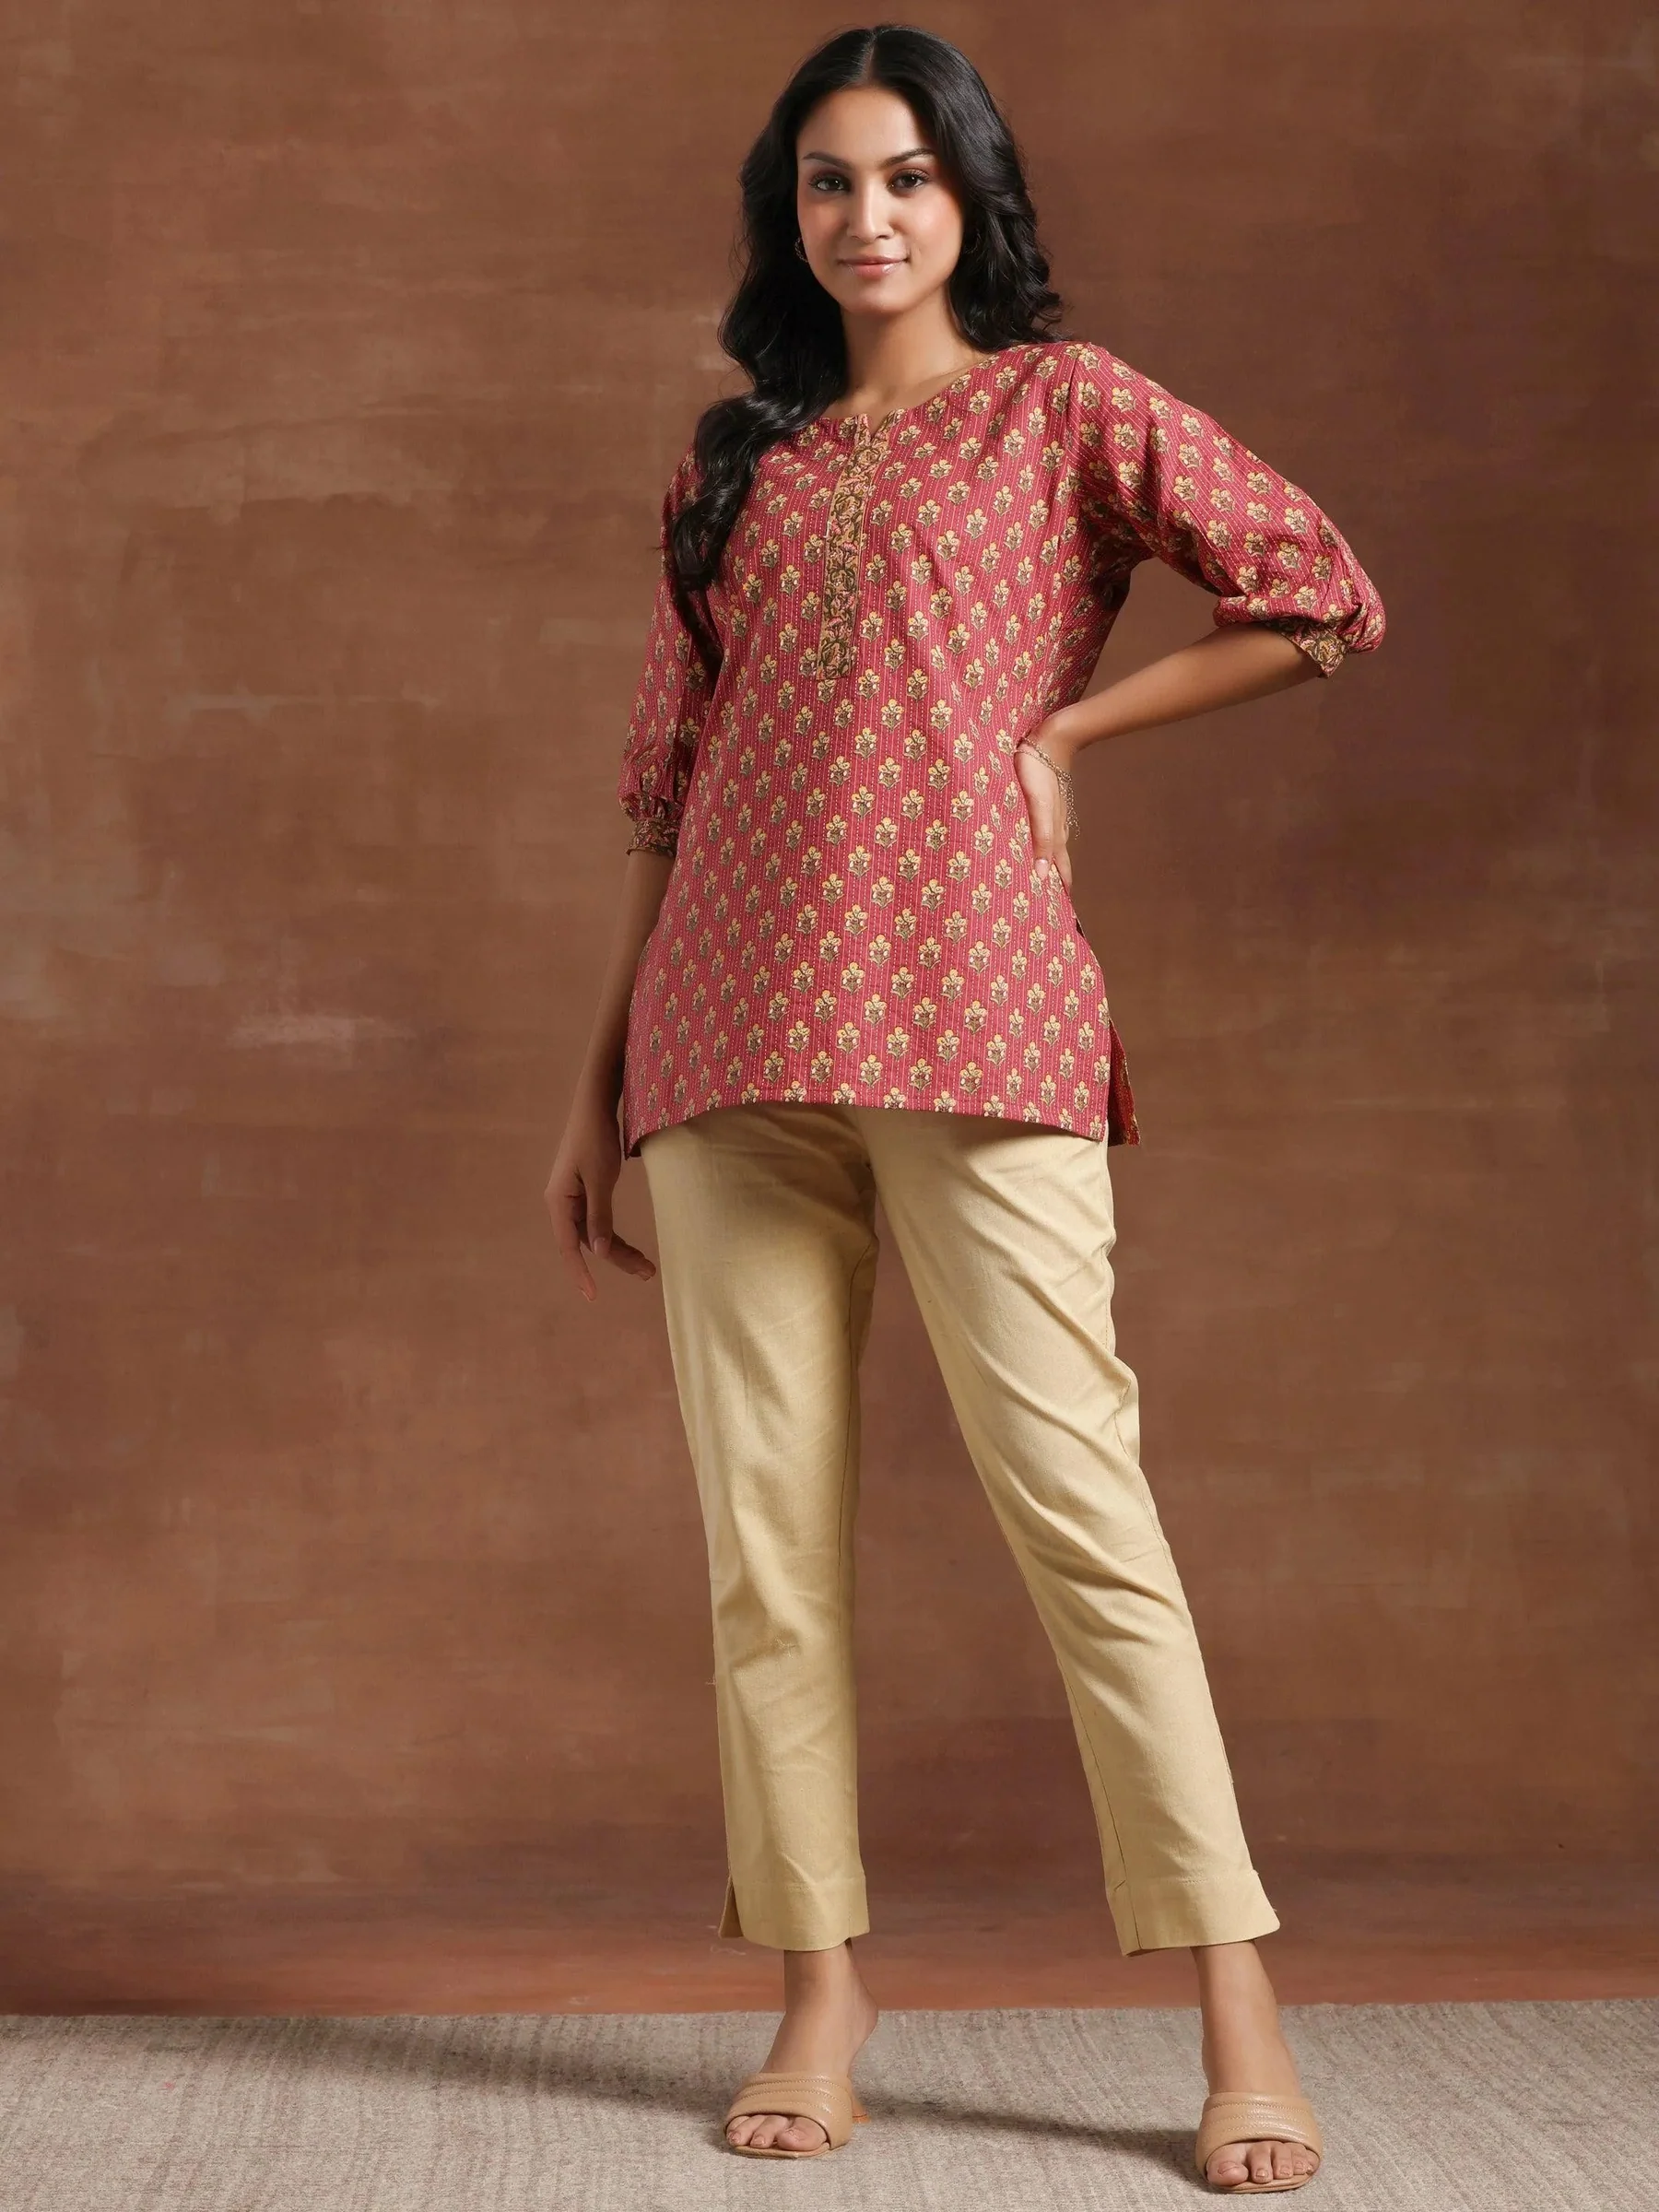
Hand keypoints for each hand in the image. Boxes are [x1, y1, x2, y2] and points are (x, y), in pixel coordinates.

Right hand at [544, 1088, 657, 1303]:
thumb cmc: (596, 1136)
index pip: (568, 1246)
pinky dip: (612, 1233)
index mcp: (558, 1200)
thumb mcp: (600, 1177)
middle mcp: (561, 1202)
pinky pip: (596, 1220)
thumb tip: (597, 1251)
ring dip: (617, 1249)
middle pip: (586, 1242)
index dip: (580, 1273)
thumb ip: (599, 1215)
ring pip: (593, 1233)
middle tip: (647, 1272)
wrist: (595, 1103)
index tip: (593, 1296)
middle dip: (616, 1258)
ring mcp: (572, 1196)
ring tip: (646, 1265)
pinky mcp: (584, 1190)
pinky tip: (627, 1245)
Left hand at [1013, 721, 1078, 890]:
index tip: (1061, 915)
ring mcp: (1051, 817)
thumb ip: (1041, 840)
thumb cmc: (1039, 774)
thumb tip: (1043, 876)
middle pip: (1056, 863)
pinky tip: (1032, 847)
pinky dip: (1040, 848)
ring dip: (1046, 867)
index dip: (1061, 891)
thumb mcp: (1039, 808)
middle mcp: (1056, 830)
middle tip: (1048, 906)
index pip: (1061, 872)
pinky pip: (1042, 834)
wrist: (1048, 740)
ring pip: (1049, 849)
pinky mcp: (1043, 805)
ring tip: (1040, 883)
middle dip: (1053, 884)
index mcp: (1055, 835)